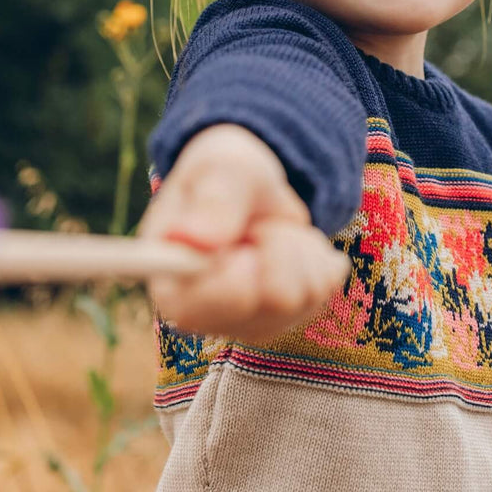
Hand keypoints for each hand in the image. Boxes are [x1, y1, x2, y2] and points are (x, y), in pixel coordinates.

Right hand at [140, 124, 350, 342]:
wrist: (249, 188)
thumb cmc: (223, 174)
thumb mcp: (221, 168)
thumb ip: (214, 199)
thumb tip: (195, 238)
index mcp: (167, 282)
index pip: (198, 308)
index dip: (235, 277)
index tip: (246, 245)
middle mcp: (202, 314)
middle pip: (275, 299)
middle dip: (279, 246)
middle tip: (256, 225)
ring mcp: (245, 323)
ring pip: (304, 295)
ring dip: (298, 248)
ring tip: (270, 230)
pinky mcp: (282, 321)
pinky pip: (323, 292)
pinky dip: (316, 258)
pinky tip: (288, 246)